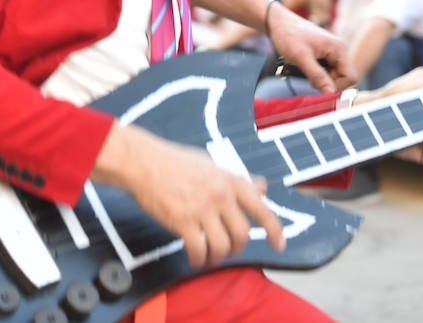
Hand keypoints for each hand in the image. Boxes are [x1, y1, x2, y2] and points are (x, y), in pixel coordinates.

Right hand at [92, 125, 285, 268]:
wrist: (144, 162)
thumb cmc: (175, 161)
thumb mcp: (212, 164)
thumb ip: (237, 179)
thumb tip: (261, 187)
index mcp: (229, 180)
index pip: (261, 208)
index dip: (274, 230)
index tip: (278, 245)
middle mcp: (220, 195)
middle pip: (242, 234)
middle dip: (237, 248)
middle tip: (228, 250)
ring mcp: (201, 208)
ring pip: (222, 246)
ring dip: (218, 258)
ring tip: (210, 257)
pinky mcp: (182, 221)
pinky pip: (198, 250)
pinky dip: (199, 260)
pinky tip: (194, 259)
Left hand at [266, 2, 356, 93]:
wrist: (278, 22)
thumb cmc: (288, 35)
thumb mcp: (301, 57)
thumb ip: (317, 76)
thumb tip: (331, 94)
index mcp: (339, 49)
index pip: (351, 77)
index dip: (338, 86)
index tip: (318, 85)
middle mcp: (340, 50)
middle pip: (344, 78)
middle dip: (328, 83)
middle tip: (310, 78)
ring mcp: (333, 52)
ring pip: (335, 76)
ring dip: (322, 79)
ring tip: (306, 70)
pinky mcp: (325, 55)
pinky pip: (328, 71)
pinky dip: (318, 74)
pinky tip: (307, 68)